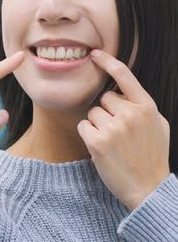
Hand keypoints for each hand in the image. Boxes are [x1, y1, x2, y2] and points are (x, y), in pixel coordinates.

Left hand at [77, 50, 170, 209]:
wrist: (148, 188)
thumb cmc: (152, 156)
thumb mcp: (158, 125)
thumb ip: (142, 106)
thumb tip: (123, 93)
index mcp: (147, 107)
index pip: (125, 76)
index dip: (108, 62)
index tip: (95, 54)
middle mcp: (130, 114)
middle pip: (104, 99)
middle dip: (107, 112)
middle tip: (118, 132)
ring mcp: (113, 128)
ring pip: (92, 113)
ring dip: (97, 125)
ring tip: (112, 142)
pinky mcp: (97, 141)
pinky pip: (83, 126)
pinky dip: (88, 135)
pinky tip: (101, 147)